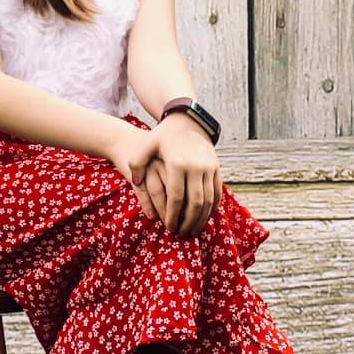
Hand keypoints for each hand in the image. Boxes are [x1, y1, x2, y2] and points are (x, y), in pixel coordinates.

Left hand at [108, 119, 219, 239]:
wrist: (188, 120)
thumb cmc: (163, 135)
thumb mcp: (147, 144)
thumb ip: (137, 162)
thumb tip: (136, 181)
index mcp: (177, 164)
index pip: (176, 197)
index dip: (172, 215)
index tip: (168, 228)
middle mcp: (196, 167)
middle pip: (195, 203)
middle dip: (188, 222)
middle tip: (181, 234)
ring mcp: (209, 167)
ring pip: (209, 201)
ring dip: (202, 219)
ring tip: (192, 231)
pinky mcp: (216, 168)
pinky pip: (217, 192)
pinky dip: (212, 208)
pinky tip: (204, 218)